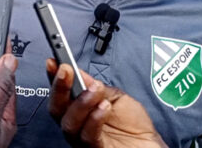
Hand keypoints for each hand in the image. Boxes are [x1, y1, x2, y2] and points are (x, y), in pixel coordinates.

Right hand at [47, 59, 166, 147]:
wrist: (148, 144)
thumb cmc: (133, 124)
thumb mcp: (115, 96)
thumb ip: (96, 86)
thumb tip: (78, 72)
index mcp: (79, 110)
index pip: (60, 93)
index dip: (53, 78)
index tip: (53, 62)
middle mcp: (77, 125)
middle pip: (56, 109)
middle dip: (59, 87)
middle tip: (67, 70)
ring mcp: (83, 139)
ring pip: (69, 123)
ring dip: (81, 102)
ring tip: (96, 88)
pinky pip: (88, 136)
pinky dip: (94, 118)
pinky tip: (104, 106)